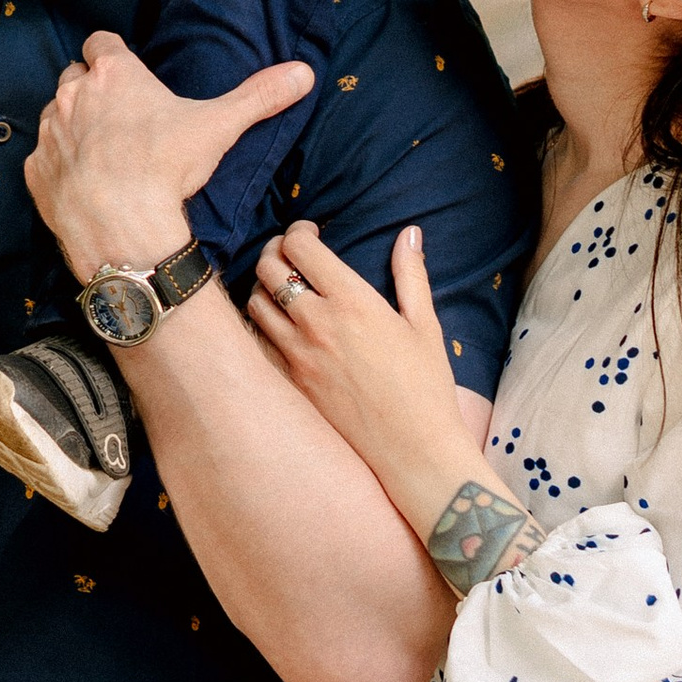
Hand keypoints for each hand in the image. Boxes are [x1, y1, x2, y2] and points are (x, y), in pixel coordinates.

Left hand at [25, 30, 312, 282]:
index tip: (127, 73)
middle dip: (92, 89)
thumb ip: (259, 96)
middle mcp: (72, 94)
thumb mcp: (219, 126)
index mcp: (113, 73)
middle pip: (75, 76)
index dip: (113, 54)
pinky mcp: (35, 170)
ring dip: (72, 126)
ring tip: (102, 152)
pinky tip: (83, 183)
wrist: (121, 228)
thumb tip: (303, 72)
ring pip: (54, 115)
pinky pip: (43, 158)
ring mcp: (49, 132)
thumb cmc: (165, 168)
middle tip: (120, 117)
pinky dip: (58, 166)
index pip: (102, 41)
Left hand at [247, 219, 461, 471]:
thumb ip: (411, 275)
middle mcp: (317, 323)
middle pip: (267, 268)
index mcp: (352, 301)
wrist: (412, 449)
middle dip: (274, 250)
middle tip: (289, 254)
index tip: (310, 234)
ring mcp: (298, 355)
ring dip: (263, 286)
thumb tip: (410, 233)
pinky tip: (279, 325)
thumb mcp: (425, 325)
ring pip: (255, 303)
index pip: (300, 247)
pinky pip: (259, 342)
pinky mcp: (291, 383)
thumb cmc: (426, 386)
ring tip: (281, 287)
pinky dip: (262, 325)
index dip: (298, 232)